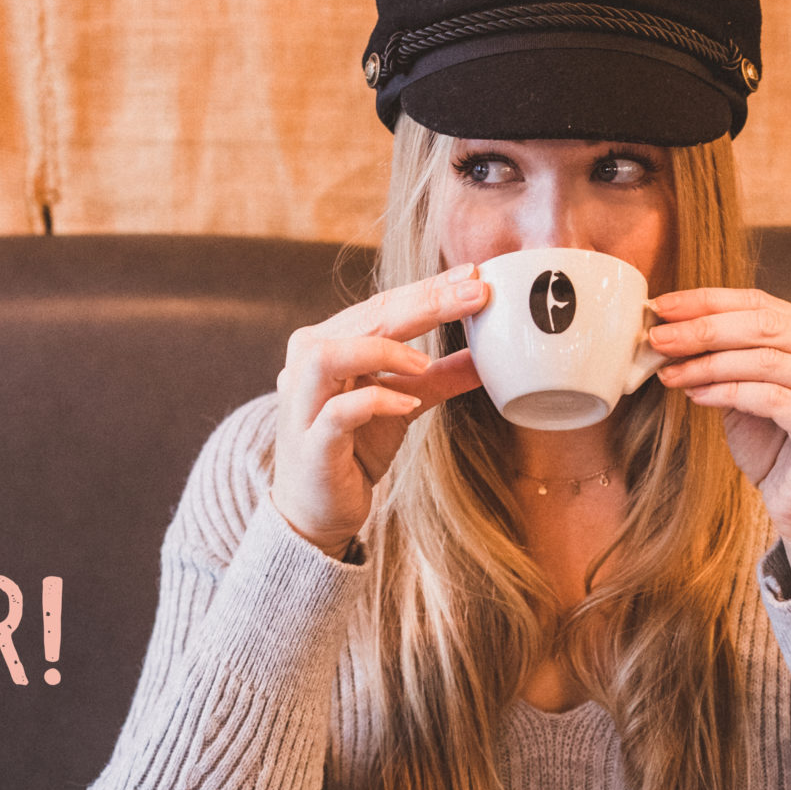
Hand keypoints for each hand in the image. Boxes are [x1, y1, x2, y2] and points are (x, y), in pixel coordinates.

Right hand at [271, 265, 489, 555]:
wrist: (316, 512)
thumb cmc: (353, 450)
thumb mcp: (403, 405)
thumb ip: (438, 378)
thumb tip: (486, 357)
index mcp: (329, 345)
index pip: (381, 305)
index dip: (427, 289)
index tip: (473, 277)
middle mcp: (307, 365)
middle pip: (364, 320)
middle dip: (423, 303)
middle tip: (473, 294)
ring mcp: (304, 404)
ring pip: (330, 355)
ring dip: (383, 350)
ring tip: (425, 361)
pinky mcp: (311, 443)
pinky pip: (338, 411)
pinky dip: (374, 401)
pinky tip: (408, 402)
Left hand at [650, 286, 790, 589]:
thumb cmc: (777, 451)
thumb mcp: (745, 394)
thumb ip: (724, 360)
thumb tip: (670, 330)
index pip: (762, 303)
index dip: (709, 301)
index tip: (662, 306)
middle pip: (764, 325)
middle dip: (703, 328)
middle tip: (657, 337)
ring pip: (766, 360)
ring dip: (707, 363)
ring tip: (668, 371)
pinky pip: (770, 397)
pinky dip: (726, 392)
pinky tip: (695, 396)